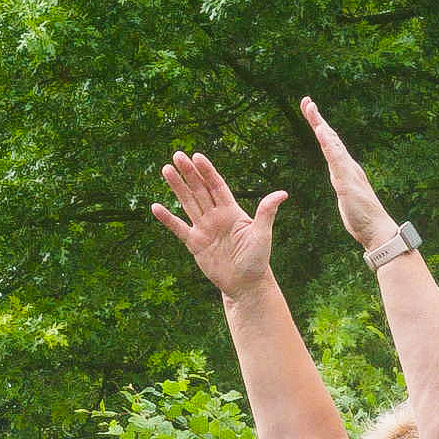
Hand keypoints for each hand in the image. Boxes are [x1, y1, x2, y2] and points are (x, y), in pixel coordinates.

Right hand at [150, 150, 288, 297]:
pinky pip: (179, 228)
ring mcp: (204, 229)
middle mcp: (216, 216)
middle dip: (189, 173)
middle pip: (200, 190)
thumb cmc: (257, 259)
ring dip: (177, 187)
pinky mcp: (195, 244)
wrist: (245, 283)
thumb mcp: (262, 234)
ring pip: (188, 203)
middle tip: (177, 155)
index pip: (217, 186)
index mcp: (231, 211)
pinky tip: (155, 207)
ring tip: (166, 170)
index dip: (207, 171)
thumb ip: (266, 212)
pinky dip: (167, 219)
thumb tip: (282, 193)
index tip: (197, 157)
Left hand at [297, 99, 397, 250]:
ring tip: (311, 108)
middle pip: (330, 137)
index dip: (320, 127)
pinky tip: (320, 131)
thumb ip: (343, 185)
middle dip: (317, 119)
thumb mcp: (347, 197)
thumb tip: (341, 181)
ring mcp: (348, 171)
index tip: (310, 112)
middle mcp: (348, 165)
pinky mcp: (347, 181)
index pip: (330, 144)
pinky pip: (335, 158)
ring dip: (320, 125)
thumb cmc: (362, 218)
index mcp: (345, 169)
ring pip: (332, 143)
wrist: (377, 230)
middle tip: (306, 101)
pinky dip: (328, 143)